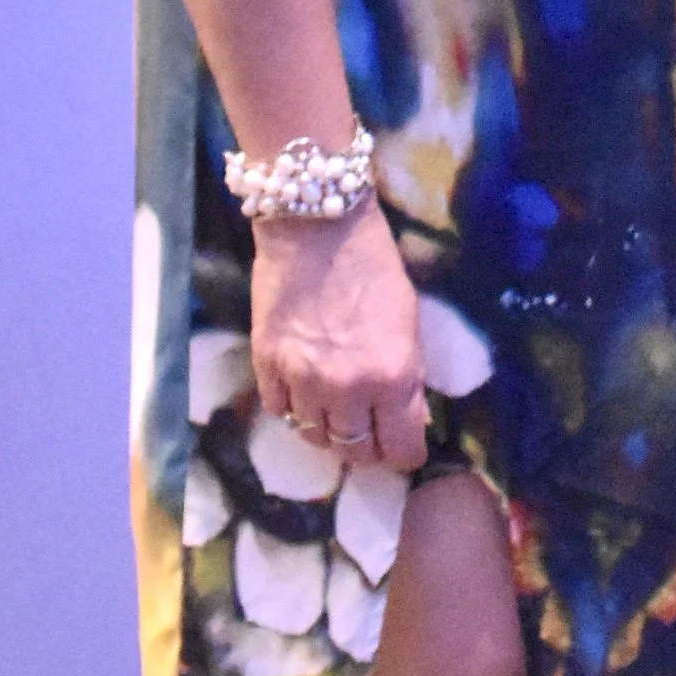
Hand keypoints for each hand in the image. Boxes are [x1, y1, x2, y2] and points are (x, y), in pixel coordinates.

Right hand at [251, 201, 432, 469]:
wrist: (316, 222)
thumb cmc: (374, 264)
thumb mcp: (408, 321)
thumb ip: (408, 376)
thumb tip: (407, 420)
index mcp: (394, 376)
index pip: (402, 451)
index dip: (405, 452)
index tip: (403, 443)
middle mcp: (348, 390)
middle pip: (355, 453)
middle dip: (367, 444)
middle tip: (369, 427)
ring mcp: (302, 381)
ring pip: (314, 437)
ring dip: (328, 429)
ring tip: (335, 408)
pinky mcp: (266, 366)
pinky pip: (279, 411)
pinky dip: (292, 406)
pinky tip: (303, 387)